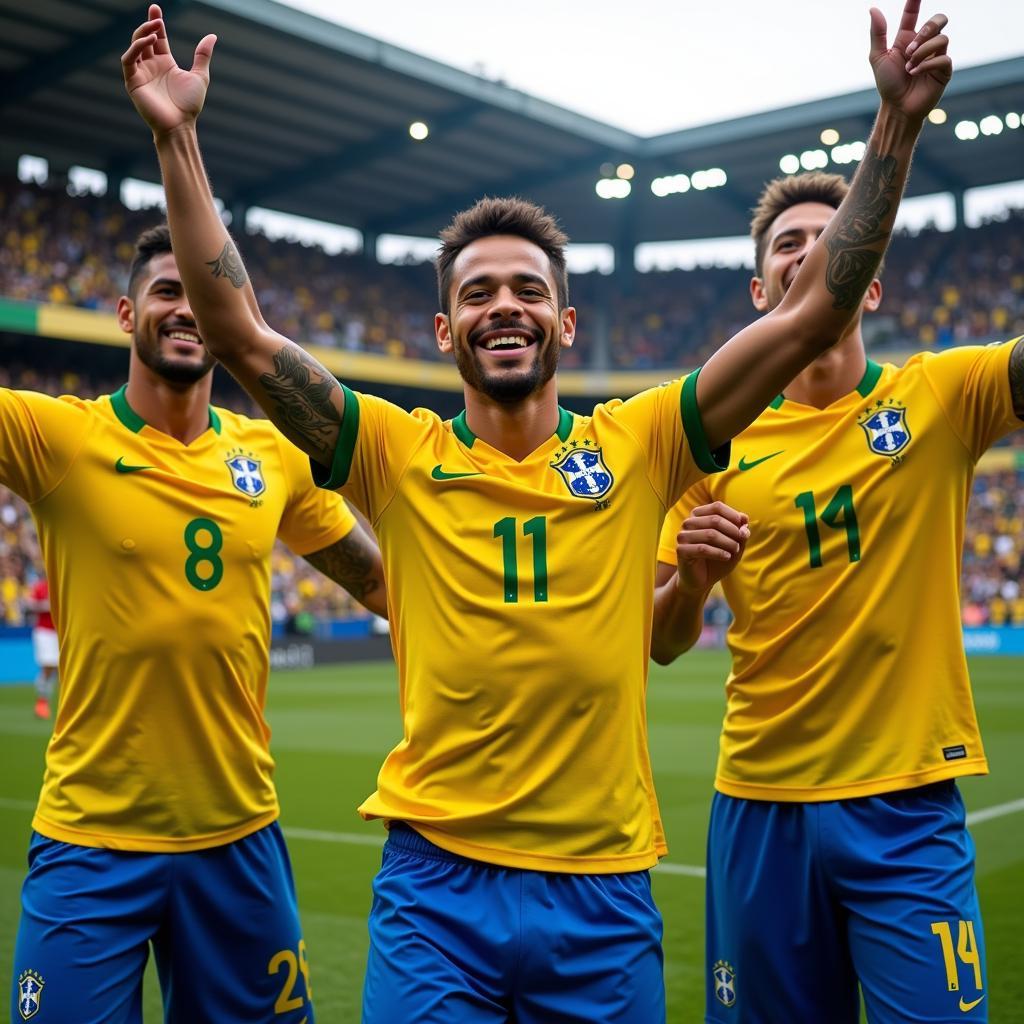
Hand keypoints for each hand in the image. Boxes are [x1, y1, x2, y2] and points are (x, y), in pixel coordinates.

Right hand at [122, 4, 216, 135]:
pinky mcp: (133, 81)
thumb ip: (202, 56)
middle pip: (144, 38)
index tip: (156, 9)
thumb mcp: (200, 76)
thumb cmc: (189, 105)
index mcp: (165, 63)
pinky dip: (136, 48)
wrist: (180, 125)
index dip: (156, 23)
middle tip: (156, 16)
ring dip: (142, 34)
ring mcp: (141, 73)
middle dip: (148, 25)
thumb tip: (212, 36)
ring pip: (135, 46)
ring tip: (155, 30)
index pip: (157, 38)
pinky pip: (128, 60)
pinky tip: (149, 42)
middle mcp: (151, 66)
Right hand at [674, 501, 748, 595]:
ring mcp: (683, 536)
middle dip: (733, 530)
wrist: (702, 579)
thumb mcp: (733, 544)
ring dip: (727, 542)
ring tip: (735, 550)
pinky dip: (718, 552)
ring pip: (710, 534)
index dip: (733, 515)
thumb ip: (740, 532)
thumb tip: (744, 521)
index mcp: (699, 515)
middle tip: (741, 541)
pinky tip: (727, 556)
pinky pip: (702, 548)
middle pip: (715, 520)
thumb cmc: (717, 558)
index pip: (717, 507)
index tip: (744, 526)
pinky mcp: (681, 550)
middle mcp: (688, 523)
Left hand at [869, 0, 951, 122]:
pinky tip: (915, 73)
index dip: (915, 2)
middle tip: (910, 47)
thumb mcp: (878, 58)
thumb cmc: (888, 84)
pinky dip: (927, 64)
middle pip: (939, 20)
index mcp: (908, 39)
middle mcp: (925, 44)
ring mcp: (936, 56)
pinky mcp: (944, 70)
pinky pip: (944, 58)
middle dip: (928, 28)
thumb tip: (873, 9)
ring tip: (909, 68)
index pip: (913, 14)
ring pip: (942, 38)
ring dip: (923, 52)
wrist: (897, 107)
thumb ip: (877, 34)